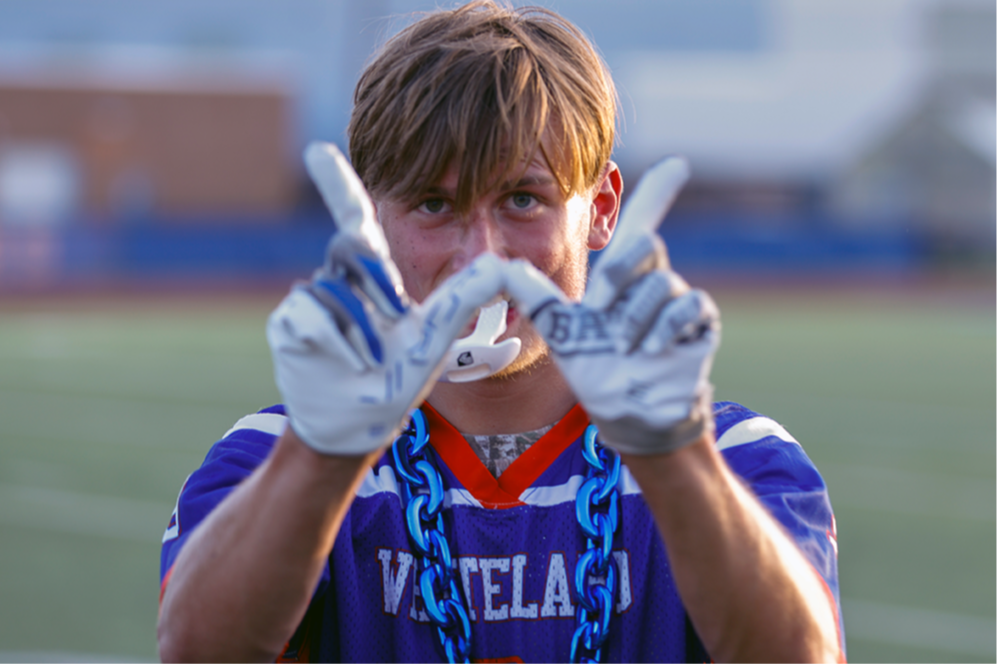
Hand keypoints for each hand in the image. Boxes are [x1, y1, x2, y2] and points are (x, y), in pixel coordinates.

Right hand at [267, 142, 505, 454]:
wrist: (360, 422)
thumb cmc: (399, 377)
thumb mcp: (438, 339)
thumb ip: (466, 300)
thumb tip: (505, 267)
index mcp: (373, 277)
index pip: (353, 217)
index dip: (334, 183)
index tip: (314, 149)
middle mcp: (339, 280)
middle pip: (352, 246)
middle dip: (376, 278)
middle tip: (396, 313)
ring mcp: (310, 298)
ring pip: (334, 290)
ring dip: (365, 331)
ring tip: (374, 362)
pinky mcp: (290, 322)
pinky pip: (313, 319)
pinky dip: (342, 349)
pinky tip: (348, 367)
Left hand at [505, 157, 719, 454]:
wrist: (622, 408)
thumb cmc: (593, 364)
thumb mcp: (557, 327)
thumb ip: (532, 293)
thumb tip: (496, 264)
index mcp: (620, 275)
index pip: (639, 222)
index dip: (657, 192)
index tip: (678, 164)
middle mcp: (651, 279)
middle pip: (643, 244)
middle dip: (617, 275)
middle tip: (599, 308)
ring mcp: (677, 299)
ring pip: (659, 284)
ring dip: (632, 320)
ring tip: (622, 348)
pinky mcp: (698, 322)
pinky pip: (686, 306)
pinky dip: (662, 330)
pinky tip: (648, 350)